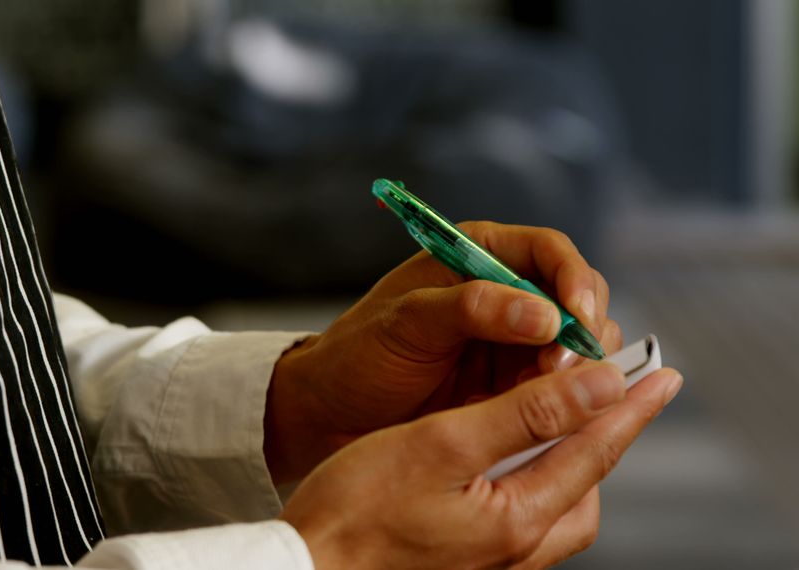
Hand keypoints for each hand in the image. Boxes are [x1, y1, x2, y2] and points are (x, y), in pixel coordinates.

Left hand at [266, 222, 616, 481]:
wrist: (333, 413)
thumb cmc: (358, 355)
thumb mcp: (406, 323)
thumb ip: (470, 309)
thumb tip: (542, 314)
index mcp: (477, 254)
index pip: (550, 252)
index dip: (574, 280)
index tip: (577, 318)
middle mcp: (506, 292)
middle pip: (578, 298)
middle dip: (581, 331)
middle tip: (559, 369)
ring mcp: (514, 342)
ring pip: (578, 346)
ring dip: (576, 370)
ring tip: (547, 394)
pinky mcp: (515, 386)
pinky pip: (561, 388)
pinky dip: (564, 399)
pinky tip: (545, 416)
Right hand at [280, 361, 683, 569]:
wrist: (309, 562)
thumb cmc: (359, 503)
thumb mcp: (444, 443)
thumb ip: (525, 414)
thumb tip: (597, 387)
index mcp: (518, 520)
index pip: (594, 453)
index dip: (630, 409)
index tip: (663, 376)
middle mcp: (516, 551)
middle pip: (585, 488)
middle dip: (604, 440)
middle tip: (611, 396)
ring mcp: (493, 563)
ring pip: (559, 509)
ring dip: (572, 464)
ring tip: (564, 424)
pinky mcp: (469, 563)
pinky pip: (528, 523)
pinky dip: (537, 484)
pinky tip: (512, 464)